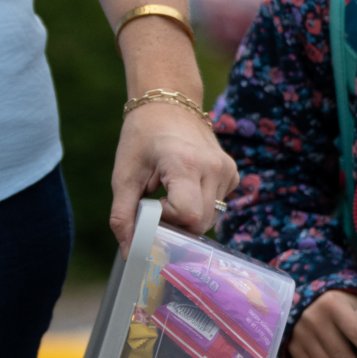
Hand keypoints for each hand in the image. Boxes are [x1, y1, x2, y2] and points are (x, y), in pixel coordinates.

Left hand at [110, 99, 238, 245]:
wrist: (168, 104)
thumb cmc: (142, 137)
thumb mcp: (124, 175)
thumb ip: (124, 216)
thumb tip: (131, 253)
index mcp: (185, 164)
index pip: (188, 215)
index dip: (168, 220)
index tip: (152, 206)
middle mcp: (214, 168)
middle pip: (201, 222)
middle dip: (177, 223)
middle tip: (158, 206)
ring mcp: (227, 171)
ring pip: (212, 217)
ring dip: (189, 216)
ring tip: (171, 194)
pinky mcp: (232, 174)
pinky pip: (218, 205)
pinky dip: (200, 204)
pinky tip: (187, 186)